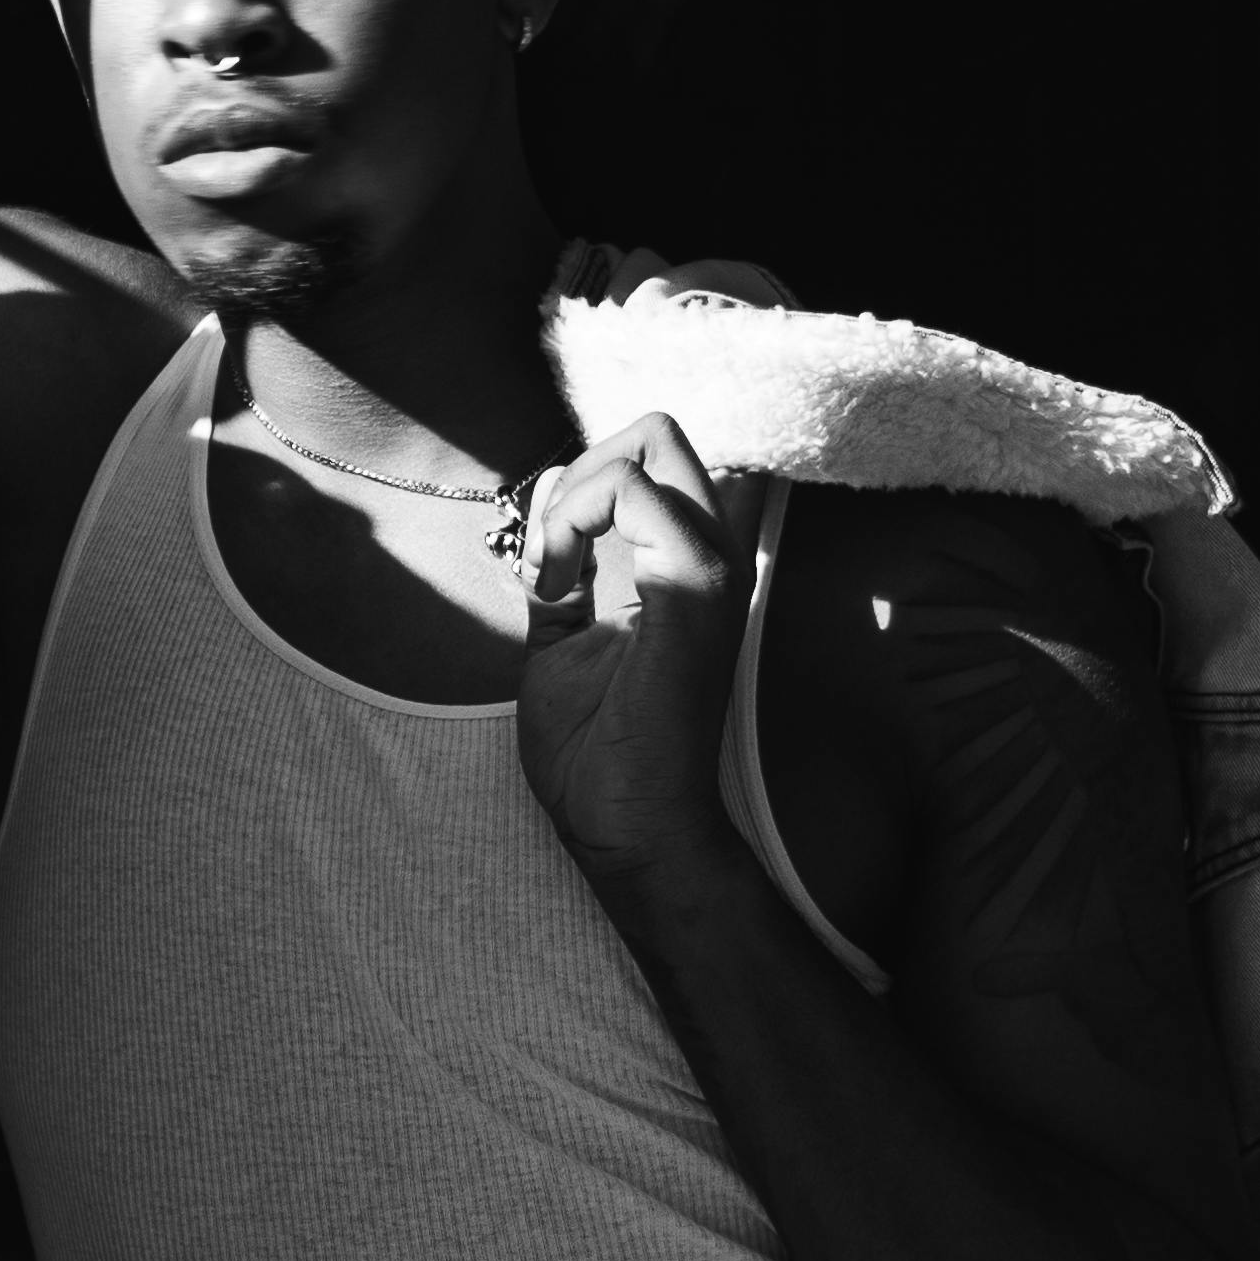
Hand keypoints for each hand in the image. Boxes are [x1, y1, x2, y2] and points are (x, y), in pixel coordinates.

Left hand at [510, 415, 755, 901]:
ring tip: (552, 570)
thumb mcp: (560, 638)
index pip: (650, 462)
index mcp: (685, 569)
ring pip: (651, 441)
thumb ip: (560, 568)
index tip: (547, 560)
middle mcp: (712, 557)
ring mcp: (712, 567)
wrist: (623, 828)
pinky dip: (571, 518)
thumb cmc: (595, 754)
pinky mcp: (696, 587)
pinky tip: (556, 583)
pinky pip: (633, 492)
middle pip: (660, 433)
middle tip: (552, 544)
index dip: (581, 483)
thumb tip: (547, 496)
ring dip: (573, 492)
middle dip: (584, 463)